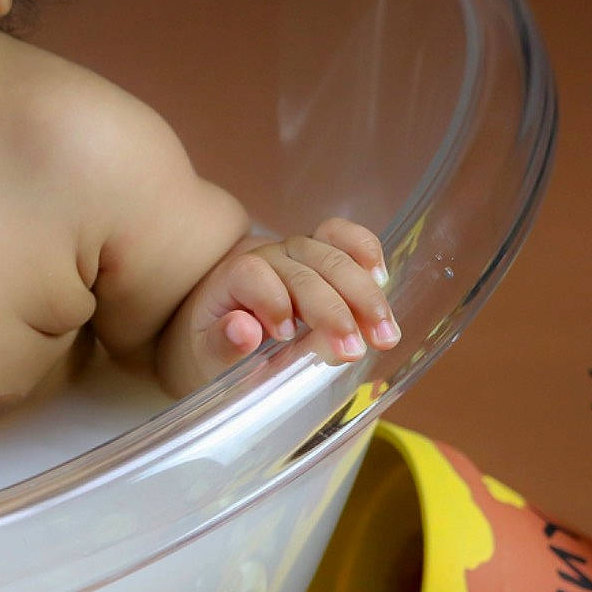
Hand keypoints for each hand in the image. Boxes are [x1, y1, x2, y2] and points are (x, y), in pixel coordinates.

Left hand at [177, 218, 398, 386]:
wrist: (221, 322)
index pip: (252, 274)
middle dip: (332, 309)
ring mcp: (296, 252)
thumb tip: (242, 329)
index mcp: (231, 278)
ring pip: (332, 257)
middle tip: (353, 350)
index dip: (272, 302)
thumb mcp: (206, 354)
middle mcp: (266, 257)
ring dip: (363, 295)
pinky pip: (343, 237)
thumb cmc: (215, 344)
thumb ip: (222, 344)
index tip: (285, 335)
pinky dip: (365, 252)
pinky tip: (381, 280)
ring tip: (384, 335)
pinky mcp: (320, 253)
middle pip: (303, 269)